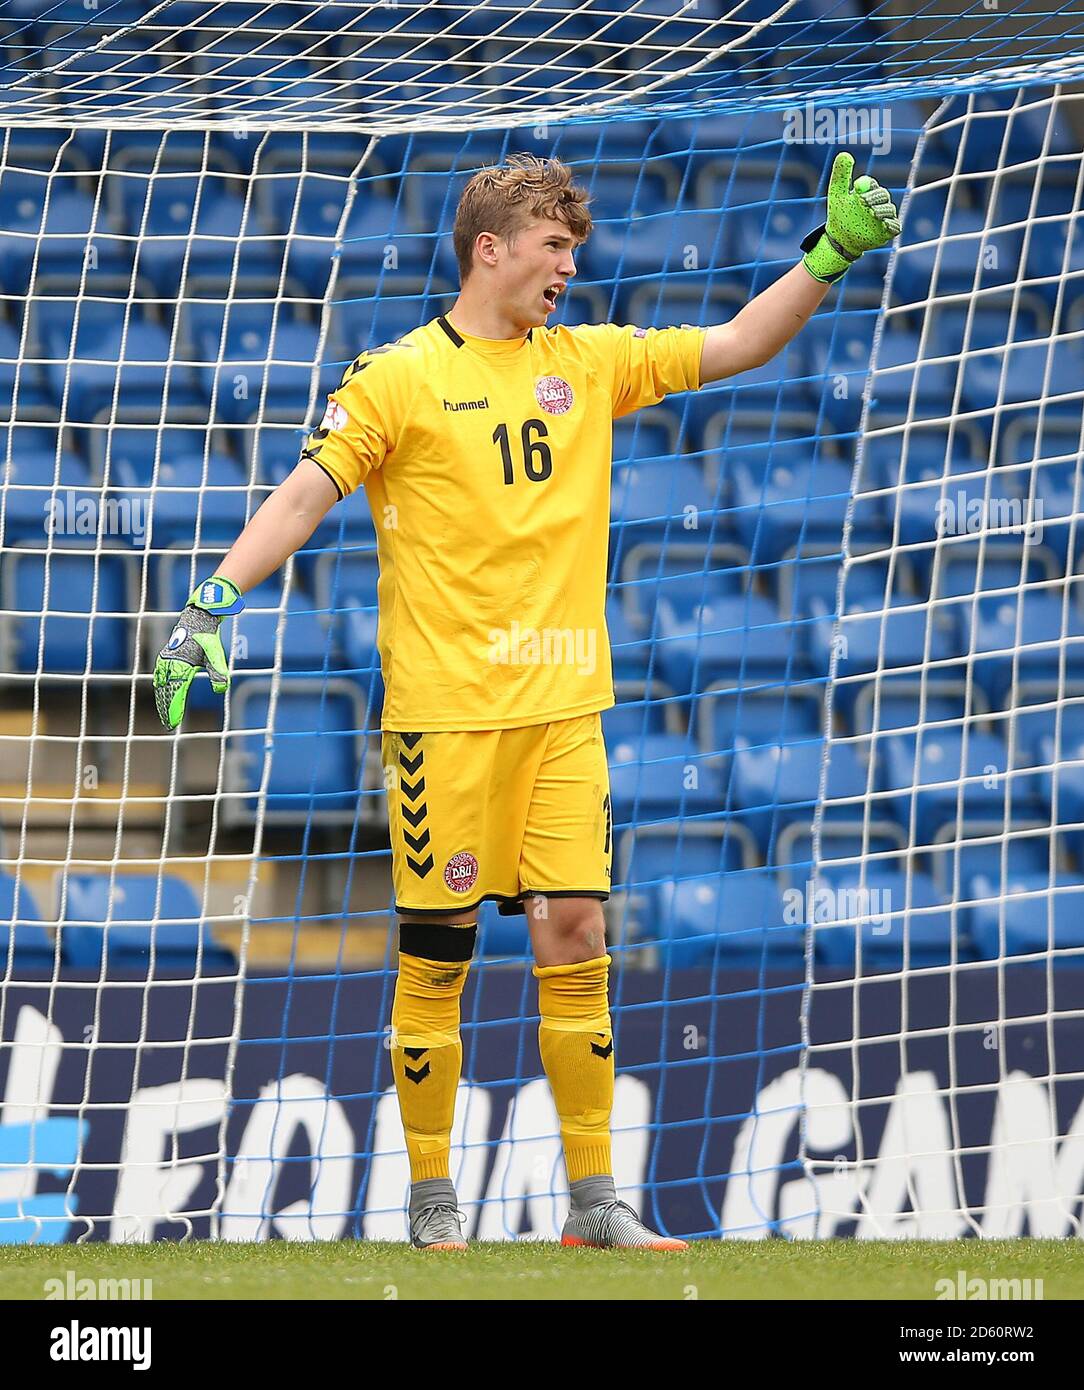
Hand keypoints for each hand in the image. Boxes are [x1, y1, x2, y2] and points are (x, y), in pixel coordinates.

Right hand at [153, 576, 244, 729]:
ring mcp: (165, 661)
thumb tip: (221, 689)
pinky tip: (162, 695)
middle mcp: (170, 664)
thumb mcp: (215, 654)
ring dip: (162, 700)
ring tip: (165, 715)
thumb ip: (218, 672)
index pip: (176, 693)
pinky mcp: (164, 658)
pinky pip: (160, 677)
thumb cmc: (207, 639)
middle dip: (167, 709)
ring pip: (161, 686)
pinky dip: (161, 689)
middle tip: (170, 725)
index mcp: (182, 665)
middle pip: (166, 692)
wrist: (196, 620)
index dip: (174, 709)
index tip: (174, 723)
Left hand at [801, 151, 901, 283]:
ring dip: (881, 211)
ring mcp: (885, 216)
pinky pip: (895, 226)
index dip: (867, 185)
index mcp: (868, 191)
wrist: (840, 239)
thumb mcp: (837, 194)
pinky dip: (891, 225)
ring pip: (889, 209)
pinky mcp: (889, 230)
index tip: (857, 189)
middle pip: (882, 195)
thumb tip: (844, 154)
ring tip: (872, 214)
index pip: (870, 184)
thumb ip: (841, 175)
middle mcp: (879, 201)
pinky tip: (884, 225)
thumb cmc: (840, 215)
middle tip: (864, 202)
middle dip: (874, 197)